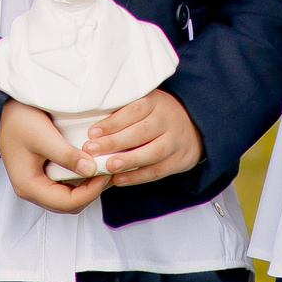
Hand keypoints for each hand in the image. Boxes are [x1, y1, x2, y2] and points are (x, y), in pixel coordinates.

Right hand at [0, 100, 112, 213]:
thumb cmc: (16, 121)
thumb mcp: (42, 135)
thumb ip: (66, 155)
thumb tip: (91, 170)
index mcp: (29, 186)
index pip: (67, 203)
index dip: (91, 191)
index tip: (105, 171)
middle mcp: (32, 190)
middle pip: (69, 203)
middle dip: (92, 191)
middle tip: (107, 170)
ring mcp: (37, 183)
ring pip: (69, 196)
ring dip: (87, 185)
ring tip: (102, 167)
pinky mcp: (41, 174)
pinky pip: (65, 184)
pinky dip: (80, 178)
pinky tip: (90, 164)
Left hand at [79, 88, 202, 185]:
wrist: (194, 127)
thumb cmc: (156, 116)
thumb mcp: (145, 104)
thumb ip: (122, 111)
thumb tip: (88, 126)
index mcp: (155, 102)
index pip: (135, 110)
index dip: (113, 122)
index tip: (92, 132)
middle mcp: (168, 119)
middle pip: (142, 131)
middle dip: (115, 142)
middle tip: (91, 150)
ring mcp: (177, 140)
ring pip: (154, 151)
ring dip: (129, 160)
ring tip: (108, 166)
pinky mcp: (181, 159)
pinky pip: (159, 170)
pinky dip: (138, 176)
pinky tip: (120, 179)